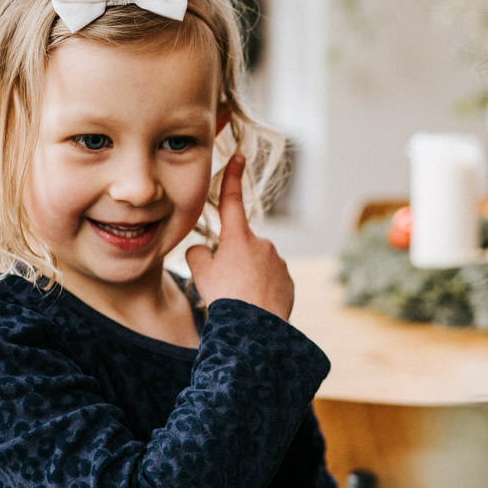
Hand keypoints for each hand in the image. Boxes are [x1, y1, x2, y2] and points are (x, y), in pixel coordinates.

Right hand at [185, 153, 293, 318]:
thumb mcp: (200, 273)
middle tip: (223, 286)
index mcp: (239, 238)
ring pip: (255, 264)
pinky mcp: (288, 280)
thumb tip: (204, 250)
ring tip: (239, 300)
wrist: (255, 331)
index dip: (233, 177)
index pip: (232, 201)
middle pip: (239, 245)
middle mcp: (262, 244)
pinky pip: (269, 279)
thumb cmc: (225, 299)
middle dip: (231, 260)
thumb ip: (199, 253)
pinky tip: (254, 305)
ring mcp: (278, 262)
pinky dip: (261, 289)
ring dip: (247, 276)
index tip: (239, 157)